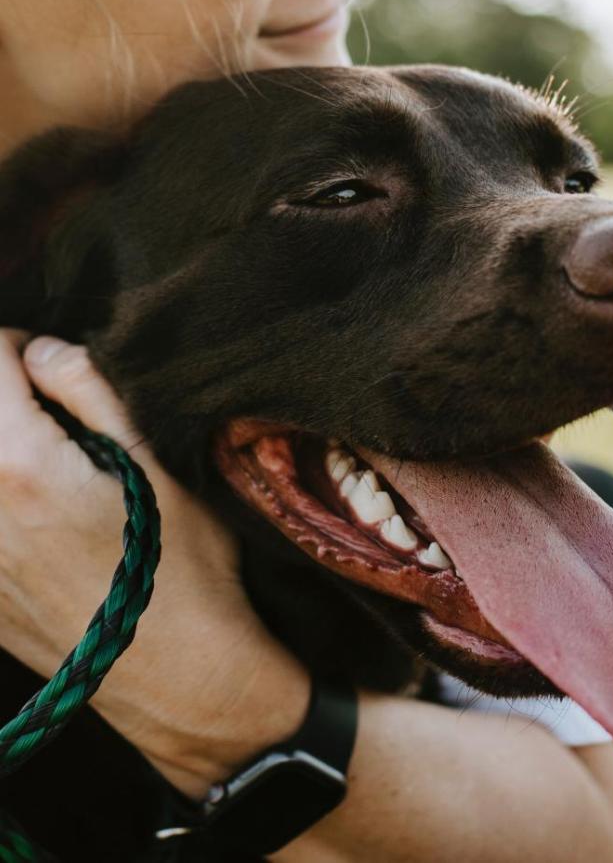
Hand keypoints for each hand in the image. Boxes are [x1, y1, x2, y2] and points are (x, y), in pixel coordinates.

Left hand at [0, 330, 308, 796]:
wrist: (179, 679)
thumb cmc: (182, 567)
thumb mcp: (156, 464)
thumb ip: (90, 391)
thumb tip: (40, 349)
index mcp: (22, 463)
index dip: (19, 344)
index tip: (51, 361)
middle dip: (7, 397)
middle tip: (47, 405)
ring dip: (5, 449)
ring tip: (47, 458)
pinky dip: (5, 498)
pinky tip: (42, 515)